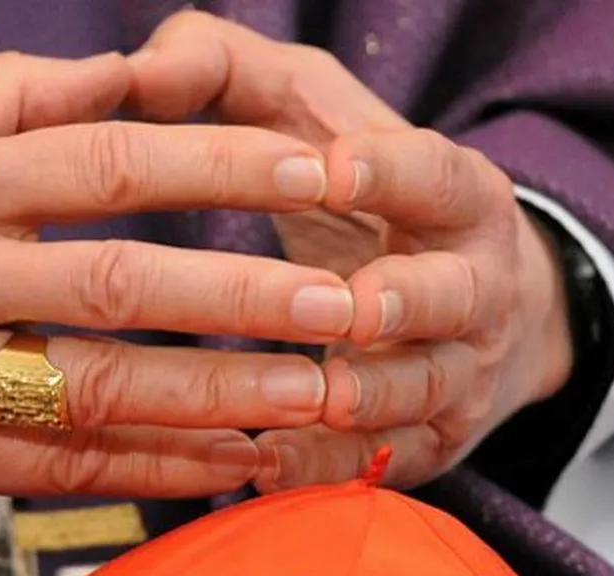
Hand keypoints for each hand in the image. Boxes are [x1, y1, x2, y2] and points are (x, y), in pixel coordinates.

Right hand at [0, 52, 353, 500]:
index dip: (227, 165)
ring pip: (97, 387)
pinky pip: (47, 465)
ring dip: (217, 396)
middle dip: (252, 294)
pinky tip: (216, 468)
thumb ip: (8, 101)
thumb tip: (132, 74)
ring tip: (314, 400)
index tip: (320, 168)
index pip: (112, 158)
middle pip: (125, 279)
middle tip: (358, 302)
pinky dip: (142, 469)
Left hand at [126, 11, 572, 486]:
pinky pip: (383, 462)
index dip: (392, 173)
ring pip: (428, 390)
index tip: (334, 169)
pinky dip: (329, 466)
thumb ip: (230, 74)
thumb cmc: (363, 198)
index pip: (435, 175)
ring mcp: (456, 368)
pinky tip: (268, 466)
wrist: (468, 303)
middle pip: (454, 294)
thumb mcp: (311, 119)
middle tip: (356, 306)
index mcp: (450, 193)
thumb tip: (142, 70)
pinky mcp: (428, 439)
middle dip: (410, 301)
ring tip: (324, 399)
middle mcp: (470, 284)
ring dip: (375, 398)